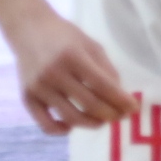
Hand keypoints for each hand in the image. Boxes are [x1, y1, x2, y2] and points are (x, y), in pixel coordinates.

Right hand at [10, 7, 136, 134]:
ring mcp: (39, 87)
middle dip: (111, 114)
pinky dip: (61, 130)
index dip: (121, 100)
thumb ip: (106, 69)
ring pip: (71, 118)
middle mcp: (54, 72)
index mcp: (73, 56)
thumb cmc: (64, 36)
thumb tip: (120, 98)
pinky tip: (71, 125)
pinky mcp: (27, 97)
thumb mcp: (90, 45)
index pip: (103, 86)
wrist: (28, 29)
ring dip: (92, 124)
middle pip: (90, 104)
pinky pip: (46, 125)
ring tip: (101, 121)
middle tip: (120, 116)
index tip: (133, 108)